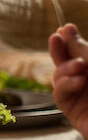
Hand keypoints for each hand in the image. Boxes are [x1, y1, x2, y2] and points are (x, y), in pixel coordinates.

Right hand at [50, 24, 87, 139]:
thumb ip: (82, 49)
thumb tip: (66, 30)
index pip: (81, 52)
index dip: (71, 40)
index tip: (65, 28)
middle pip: (66, 62)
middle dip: (60, 50)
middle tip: (56, 37)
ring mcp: (81, 97)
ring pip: (59, 76)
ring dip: (65, 68)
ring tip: (79, 67)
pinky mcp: (73, 111)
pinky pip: (60, 93)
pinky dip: (65, 85)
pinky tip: (78, 82)